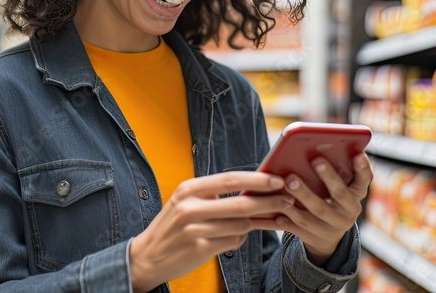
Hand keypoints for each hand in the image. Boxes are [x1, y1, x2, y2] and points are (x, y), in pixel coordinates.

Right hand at [129, 172, 293, 291]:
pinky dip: (240, 238)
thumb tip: (252, 188)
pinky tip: (236, 237)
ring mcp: (195, 229)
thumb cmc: (173, 226)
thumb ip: (214, 195)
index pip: (230, 179)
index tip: (278, 179)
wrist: (147, 255)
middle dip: (269, 201)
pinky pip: (233, 241)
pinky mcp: (200, 248)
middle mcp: (190, 206)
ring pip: (240, 225)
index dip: (257, 179)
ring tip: (267, 220)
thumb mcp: (186, 202)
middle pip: (240, 203)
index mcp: (188, 189)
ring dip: (257, 223)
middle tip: (287, 200)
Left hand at [272, 153, 372, 264]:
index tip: (358, 154)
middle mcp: (349, 212)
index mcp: (356, 195)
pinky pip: (300, 228)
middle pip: (339, 194)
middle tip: (315, 160)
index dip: (363, 168)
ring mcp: (333, 227)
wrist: (327, 236)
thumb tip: (322, 144)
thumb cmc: (330, 199)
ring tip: (288, 182)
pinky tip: (277, 211)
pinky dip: (288, 219)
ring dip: (302, 196)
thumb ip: (337, 171)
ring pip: (317, 211)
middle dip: (328, 177)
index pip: (364, 181)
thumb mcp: (340, 187)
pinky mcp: (316, 238)